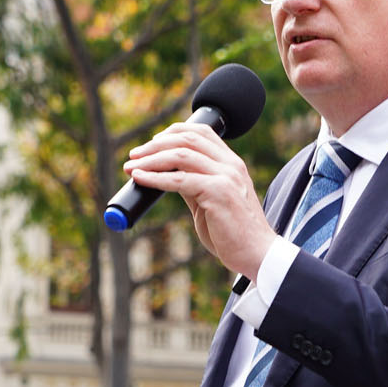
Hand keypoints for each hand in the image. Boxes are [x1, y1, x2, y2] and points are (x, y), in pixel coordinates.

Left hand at [123, 123, 276, 280]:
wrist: (256, 254)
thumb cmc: (233, 233)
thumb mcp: (212, 201)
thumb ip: (195, 184)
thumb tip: (168, 174)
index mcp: (231, 164)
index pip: (202, 132)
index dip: (173, 132)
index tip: (152, 142)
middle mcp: (230, 165)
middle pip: (188, 139)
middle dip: (155, 144)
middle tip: (134, 155)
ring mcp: (226, 177)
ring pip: (181, 155)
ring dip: (150, 159)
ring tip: (131, 167)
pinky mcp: (218, 192)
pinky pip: (179, 179)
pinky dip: (156, 177)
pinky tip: (141, 178)